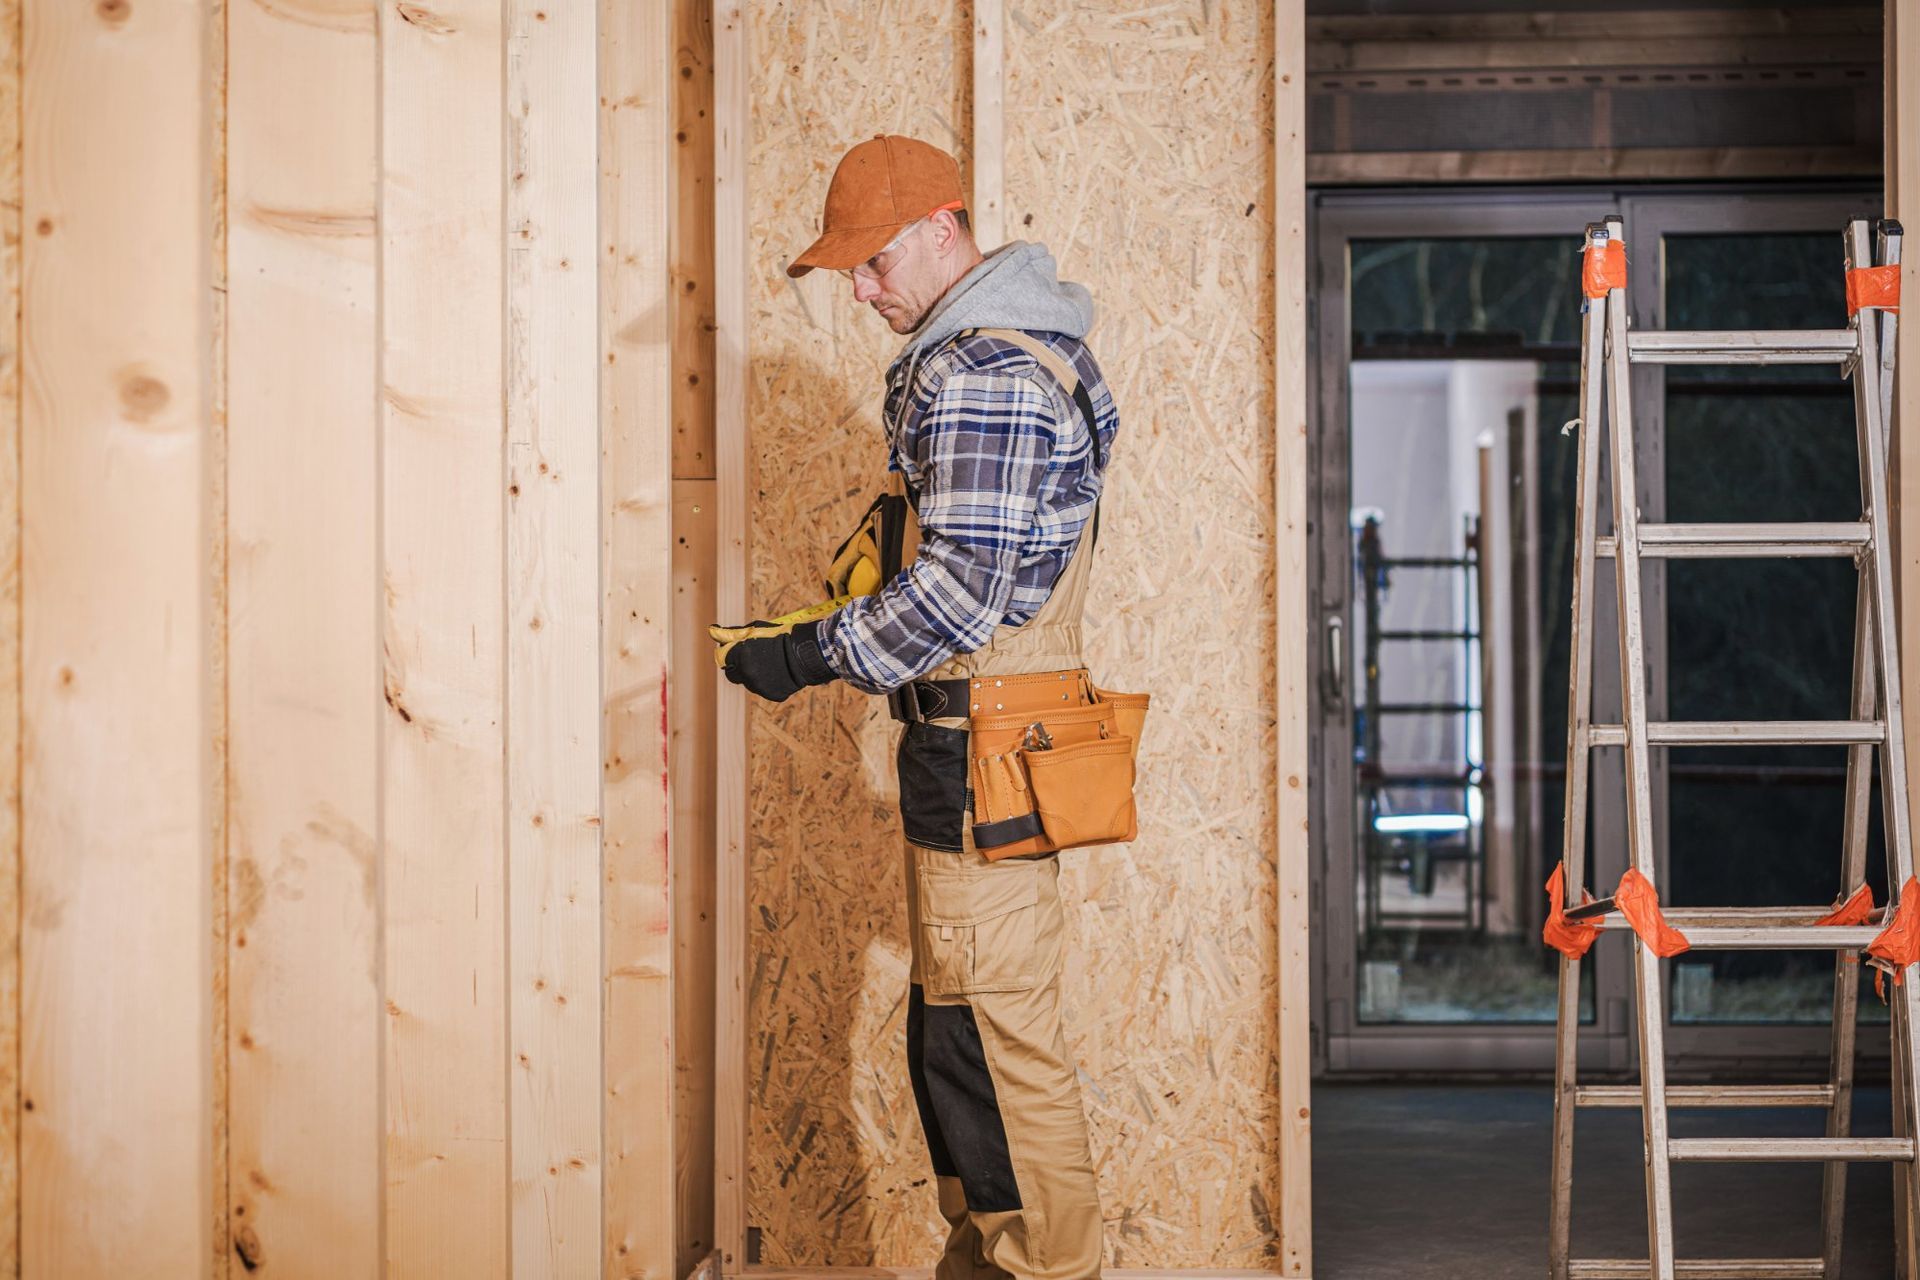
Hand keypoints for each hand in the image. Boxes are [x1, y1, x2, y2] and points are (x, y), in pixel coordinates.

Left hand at [722, 620, 837, 702]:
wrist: (807, 652)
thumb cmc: (780, 636)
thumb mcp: (755, 629)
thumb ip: (732, 633)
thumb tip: (712, 631)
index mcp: (740, 657)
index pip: (722, 658)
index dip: (729, 652)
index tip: (737, 648)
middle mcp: (747, 675)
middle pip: (732, 674)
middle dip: (738, 666)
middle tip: (753, 656)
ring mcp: (759, 687)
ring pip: (749, 682)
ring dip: (754, 674)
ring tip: (771, 662)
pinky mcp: (772, 694)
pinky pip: (764, 689)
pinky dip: (768, 681)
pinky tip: (778, 671)